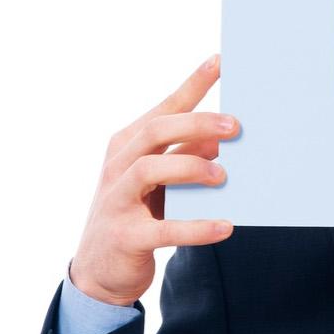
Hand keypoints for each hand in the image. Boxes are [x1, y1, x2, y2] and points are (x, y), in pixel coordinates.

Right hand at [68, 53, 238, 306]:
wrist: (99, 271)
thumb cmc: (138, 213)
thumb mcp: (161, 181)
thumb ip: (186, 156)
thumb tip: (222, 140)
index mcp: (128, 144)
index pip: (164, 108)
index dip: (193, 84)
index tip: (221, 61)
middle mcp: (118, 166)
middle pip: (155, 131)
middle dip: (196, 124)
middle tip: (234, 127)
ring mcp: (117, 200)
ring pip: (149, 169)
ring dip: (190, 167)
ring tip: (223, 175)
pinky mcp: (125, 236)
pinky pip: (163, 229)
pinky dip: (197, 227)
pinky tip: (225, 226)